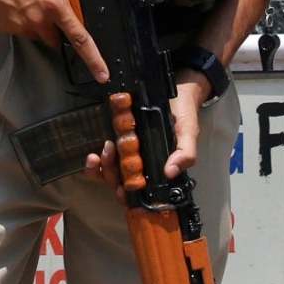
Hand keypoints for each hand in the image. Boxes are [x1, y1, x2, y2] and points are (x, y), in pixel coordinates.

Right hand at [0, 0, 106, 82]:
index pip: (80, 38)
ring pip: (35, 35)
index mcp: (56, 6)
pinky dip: (19, 20)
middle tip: (48, 12)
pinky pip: (18, 29)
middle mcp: (39, 20)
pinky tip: (14, 2)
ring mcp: (20, 25)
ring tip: (27, 2)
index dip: (94, 59)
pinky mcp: (5, 26)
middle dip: (54, 31)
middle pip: (54, 40)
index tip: (102, 74)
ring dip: (36, 25)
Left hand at [81, 70, 208, 191]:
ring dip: (102, 167)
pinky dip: (95, 162)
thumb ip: (186, 153)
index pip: (141, 190)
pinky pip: (102, 159)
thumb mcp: (188, 133)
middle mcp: (140, 166)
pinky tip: (94, 155)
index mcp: (156, 169)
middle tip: (112, 153)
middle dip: (111, 174)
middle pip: (120, 183)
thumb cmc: (183, 115)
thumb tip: (170, 172)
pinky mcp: (117, 141)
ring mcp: (127, 155)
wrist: (177, 90)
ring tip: (106, 148)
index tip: (123, 190)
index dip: (130, 194)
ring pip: (108, 173)